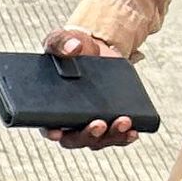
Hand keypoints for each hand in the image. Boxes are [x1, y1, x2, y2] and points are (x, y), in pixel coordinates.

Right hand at [40, 26, 142, 148]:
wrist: (97, 50)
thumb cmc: (73, 48)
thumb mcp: (62, 40)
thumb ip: (61, 42)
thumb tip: (74, 47)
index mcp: (50, 107)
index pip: (47, 126)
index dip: (52, 132)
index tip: (58, 132)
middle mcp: (69, 121)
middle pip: (75, 139)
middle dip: (87, 136)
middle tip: (99, 123)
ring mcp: (90, 123)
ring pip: (97, 140)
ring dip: (111, 136)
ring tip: (123, 121)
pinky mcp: (109, 120)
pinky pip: (116, 136)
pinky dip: (125, 136)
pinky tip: (134, 131)